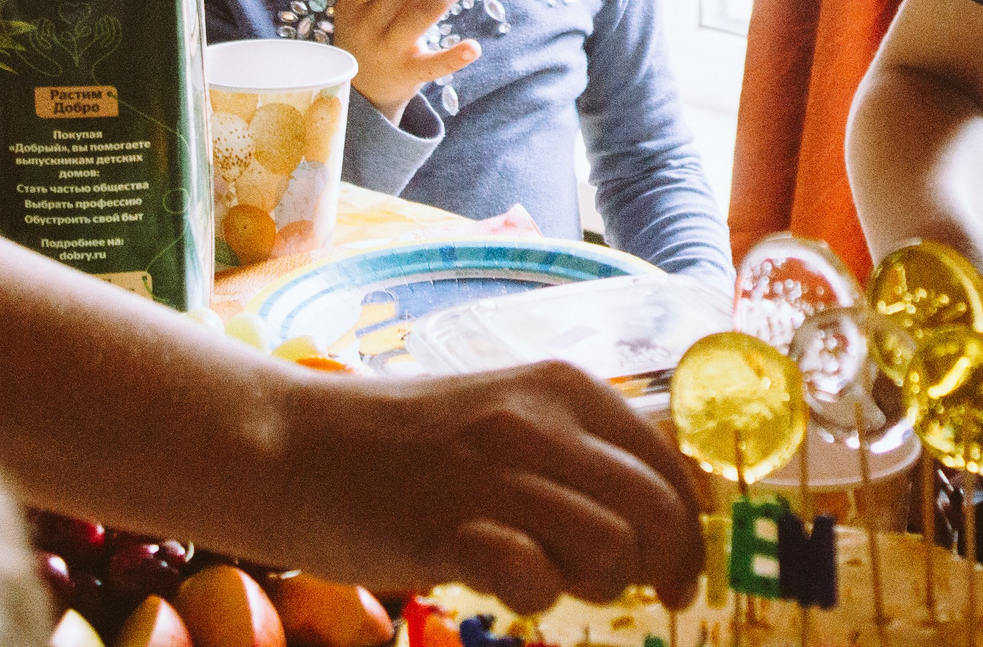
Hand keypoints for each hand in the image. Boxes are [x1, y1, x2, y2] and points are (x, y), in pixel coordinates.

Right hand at [277, 360, 706, 612]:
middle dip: (660, 566)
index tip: (680, 574)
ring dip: (595, 584)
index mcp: (564, 386)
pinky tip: (502, 585)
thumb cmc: (408, 445)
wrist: (292, 446)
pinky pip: (534, 580)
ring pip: (612, 547)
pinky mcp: (446, 528)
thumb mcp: (508, 417)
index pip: (670, 465)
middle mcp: (539, 421)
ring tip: (550, 578)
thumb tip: (663, 512)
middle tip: (633, 592)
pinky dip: (533, 596)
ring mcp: (492, 473)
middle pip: (657, 512)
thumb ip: (578, 450)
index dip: (690, 531)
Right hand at [334, 0, 479, 117]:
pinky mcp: (407, 74)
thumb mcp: (369, 6)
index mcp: (352, 2)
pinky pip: (433, 64)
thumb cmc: (374, 32)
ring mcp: (385, 51)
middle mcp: (366, 25)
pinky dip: (455, 56)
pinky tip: (474, 47)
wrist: (362, 88)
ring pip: (421, 14)